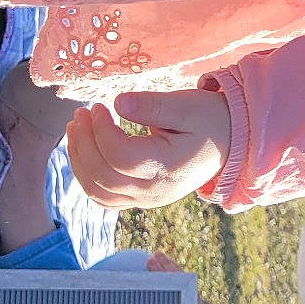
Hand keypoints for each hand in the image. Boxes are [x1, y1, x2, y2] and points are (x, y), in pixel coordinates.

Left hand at [65, 89, 230, 208]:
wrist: (229, 144)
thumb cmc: (208, 120)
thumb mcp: (187, 105)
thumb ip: (152, 105)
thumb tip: (118, 103)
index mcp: (166, 167)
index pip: (118, 155)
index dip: (100, 129)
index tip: (99, 105)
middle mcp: (154, 191)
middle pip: (102, 176)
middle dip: (83, 143)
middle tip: (79, 114)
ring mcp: (146, 200)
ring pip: (98, 192)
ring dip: (79, 161)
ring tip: (75, 129)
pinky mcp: (141, 199)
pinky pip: (105, 198)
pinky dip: (87, 177)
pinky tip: (84, 151)